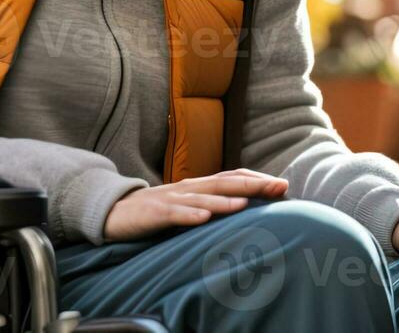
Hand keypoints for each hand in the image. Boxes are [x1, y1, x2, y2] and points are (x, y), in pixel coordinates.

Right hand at [103, 168, 288, 241]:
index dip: (257, 180)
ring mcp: (171, 200)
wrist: (115, 211)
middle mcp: (188, 188)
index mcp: (198, 186)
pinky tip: (203, 219)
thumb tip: (243, 209)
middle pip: (224, 183)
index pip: (233, 178)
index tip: (283, 185)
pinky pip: (174, 214)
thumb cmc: (155, 211)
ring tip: (246, 204)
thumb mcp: (187, 206)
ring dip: (224, 201)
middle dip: (253, 185)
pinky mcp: (155, 213)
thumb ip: (210, 204)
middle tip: (280, 187)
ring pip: (202, 198)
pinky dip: (190, 215)